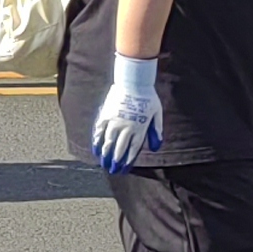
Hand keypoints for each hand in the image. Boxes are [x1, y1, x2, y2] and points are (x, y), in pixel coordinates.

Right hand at [89, 54, 164, 172]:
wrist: (134, 81)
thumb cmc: (148, 97)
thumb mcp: (157, 113)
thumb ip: (156, 130)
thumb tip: (155, 147)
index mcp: (139, 128)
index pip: (132, 149)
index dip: (128, 161)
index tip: (124, 169)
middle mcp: (126, 127)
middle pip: (119, 149)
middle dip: (116, 161)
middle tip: (113, 170)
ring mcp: (114, 121)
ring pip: (108, 142)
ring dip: (106, 154)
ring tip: (104, 163)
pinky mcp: (106, 115)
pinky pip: (99, 131)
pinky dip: (97, 141)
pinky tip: (96, 149)